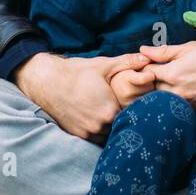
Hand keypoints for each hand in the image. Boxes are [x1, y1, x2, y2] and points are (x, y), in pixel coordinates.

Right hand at [15, 50, 151, 141]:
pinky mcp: (78, 135)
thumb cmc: (77, 72)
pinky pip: (95, 136)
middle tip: (121, 105)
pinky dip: (98, 128)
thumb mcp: (104, 65)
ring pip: (108, 132)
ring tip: (107, 110)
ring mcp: (88, 132)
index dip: (133, 107)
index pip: (132, 115)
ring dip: (110, 125)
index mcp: (109, 110)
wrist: (48, 82)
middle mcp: (99, 125)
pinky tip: (96, 115)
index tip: (133, 101)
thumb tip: (147, 59)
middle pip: (120, 125)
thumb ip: (127, 63)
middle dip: (122, 116)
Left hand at [135, 39, 195, 114]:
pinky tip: (180, 92)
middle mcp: (177, 92)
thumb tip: (143, 50)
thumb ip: (165, 51)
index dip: (143, 68)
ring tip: (167, 83)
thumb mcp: (190, 48)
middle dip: (148, 83)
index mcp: (173, 73)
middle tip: (153, 75)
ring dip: (160, 93)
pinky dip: (174, 101)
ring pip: (163, 101)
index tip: (144, 65)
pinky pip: (177, 108)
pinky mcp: (195, 112)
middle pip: (151, 90)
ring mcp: (187, 104)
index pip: (145, 74)